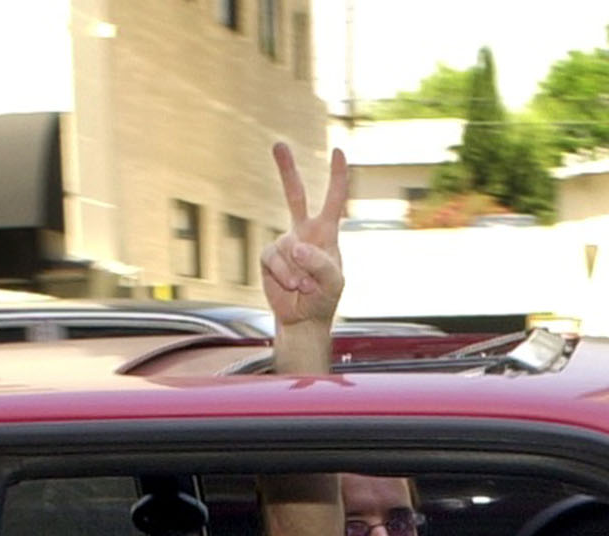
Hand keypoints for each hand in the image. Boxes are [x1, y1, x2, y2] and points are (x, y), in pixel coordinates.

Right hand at [262, 141, 347, 332]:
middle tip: (278, 144)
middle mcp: (303, 232)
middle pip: (294, 195)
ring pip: (286, 247)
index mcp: (325, 233)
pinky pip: (273, 258)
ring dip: (296, 271)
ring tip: (304, 287)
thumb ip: (321, 263)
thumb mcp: (333, 282)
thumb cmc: (323, 298)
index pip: (333, 200)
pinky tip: (290, 286)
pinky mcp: (269, 258)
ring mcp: (285, 243)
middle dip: (286, 170)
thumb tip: (295, 245)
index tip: (339, 152)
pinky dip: (283, 274)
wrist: (303, 318)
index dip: (337, 177)